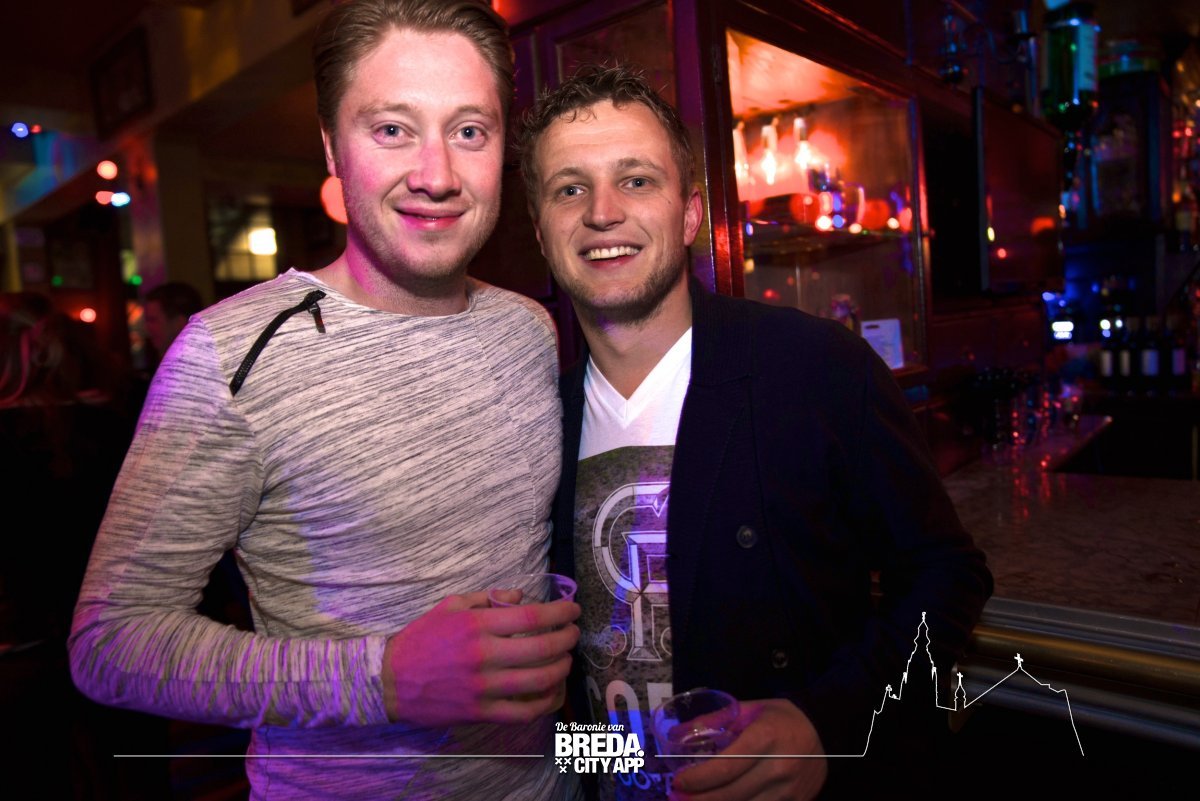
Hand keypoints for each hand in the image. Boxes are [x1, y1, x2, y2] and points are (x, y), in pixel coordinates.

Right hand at [382, 591, 579, 726]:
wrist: (391, 680)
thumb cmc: (422, 639)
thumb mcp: (450, 606)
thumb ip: (488, 598)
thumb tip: (522, 597)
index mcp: (476, 626)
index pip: (531, 617)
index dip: (560, 612)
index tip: (573, 610)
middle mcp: (484, 656)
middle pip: (542, 647)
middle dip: (567, 639)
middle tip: (574, 633)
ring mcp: (484, 687)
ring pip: (539, 680)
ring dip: (562, 668)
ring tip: (566, 659)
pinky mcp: (481, 712)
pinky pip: (524, 711)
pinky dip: (545, 701)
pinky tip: (553, 690)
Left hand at [669, 699, 826, 800]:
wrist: (826, 733)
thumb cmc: (781, 719)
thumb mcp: (749, 709)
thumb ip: (715, 720)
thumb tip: (677, 733)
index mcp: (765, 738)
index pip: (725, 767)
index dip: (698, 778)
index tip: (679, 781)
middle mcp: (778, 768)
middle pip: (731, 794)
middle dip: (700, 799)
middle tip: (678, 797)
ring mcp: (789, 791)